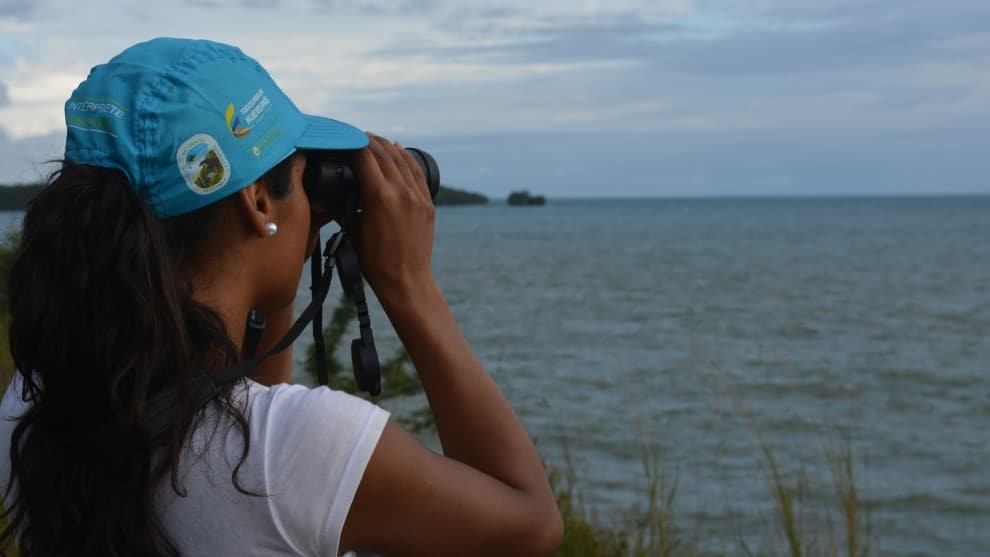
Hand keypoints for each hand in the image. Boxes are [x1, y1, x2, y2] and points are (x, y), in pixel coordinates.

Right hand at [351, 133, 435, 300]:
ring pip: (402, 160)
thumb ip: (347, 204)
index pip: (365, 158)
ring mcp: (418, 197)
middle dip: (369, 141)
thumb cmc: (375, 261)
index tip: (344, 140)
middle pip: (384, 154)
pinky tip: (398, 149)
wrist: (406, 280)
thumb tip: (337, 189)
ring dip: (387, 146)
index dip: (353, 145)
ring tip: (374, 139)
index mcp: (380, 197)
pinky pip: (416, 173)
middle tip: (356, 136)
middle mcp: (401, 192)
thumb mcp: (353, 229)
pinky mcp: (428, 204)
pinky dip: (406, 158)